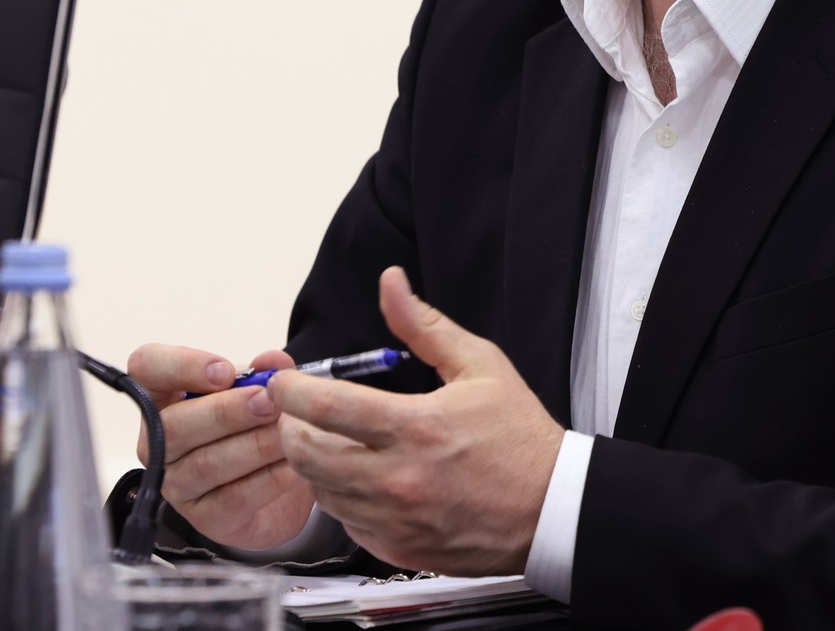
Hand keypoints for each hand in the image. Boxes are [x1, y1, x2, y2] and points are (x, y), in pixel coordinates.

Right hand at [126, 343, 316, 548]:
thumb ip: (266, 372)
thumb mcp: (259, 389)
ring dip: (253, 445)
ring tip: (287, 431)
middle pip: (173, 425)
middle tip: (268, 402)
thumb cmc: (253, 425)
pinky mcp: (205, 517)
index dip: (180, 366)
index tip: (225, 372)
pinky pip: (233, 498)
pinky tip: (293, 466)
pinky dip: (268, 479)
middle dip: (225, 412)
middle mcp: (160, 442)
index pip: (146, 367)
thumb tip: (274, 363)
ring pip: (205, 464)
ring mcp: (177, 484)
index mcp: (164, 395)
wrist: (276, 482)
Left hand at [271, 267, 563, 574]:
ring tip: (327, 441)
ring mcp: (397, 520)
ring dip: (312, 464)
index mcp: (416, 427)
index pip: (326, 407)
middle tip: (296, 413)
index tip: (282, 383)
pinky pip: (346, 523)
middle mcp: (399, 479)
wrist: (552, 510)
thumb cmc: (520, 437)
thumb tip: (391, 283)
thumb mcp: (480, 365)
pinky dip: (341, 498)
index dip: (290, 391)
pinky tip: (358, 478)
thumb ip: (425, 325)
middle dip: (290, 428)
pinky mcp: (399, 550)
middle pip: (307, 455)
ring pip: (320, 492)